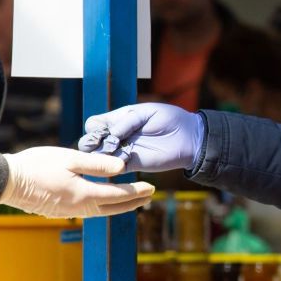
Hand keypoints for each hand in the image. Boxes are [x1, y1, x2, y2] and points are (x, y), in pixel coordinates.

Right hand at [0, 147, 155, 217]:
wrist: (6, 181)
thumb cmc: (36, 165)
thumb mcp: (69, 159)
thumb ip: (97, 164)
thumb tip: (123, 168)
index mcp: (85, 195)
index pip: (119, 195)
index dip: (137, 191)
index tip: (152, 187)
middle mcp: (80, 208)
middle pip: (114, 207)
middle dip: (134, 202)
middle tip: (150, 196)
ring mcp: (70, 212)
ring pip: (103, 211)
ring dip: (120, 206)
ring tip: (134, 200)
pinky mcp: (61, 212)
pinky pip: (90, 211)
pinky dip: (104, 207)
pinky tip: (106, 202)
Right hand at [78, 102, 203, 172]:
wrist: (190, 137)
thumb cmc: (170, 119)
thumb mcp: (147, 111)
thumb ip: (128, 119)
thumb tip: (112, 133)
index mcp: (118, 120)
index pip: (94, 124)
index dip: (94, 127)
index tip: (101, 128)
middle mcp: (117, 137)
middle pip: (91, 141)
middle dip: (91, 142)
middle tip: (100, 142)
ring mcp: (123, 151)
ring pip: (99, 157)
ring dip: (98, 155)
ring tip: (108, 151)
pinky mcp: (132, 165)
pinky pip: (115, 168)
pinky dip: (111, 166)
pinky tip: (115, 162)